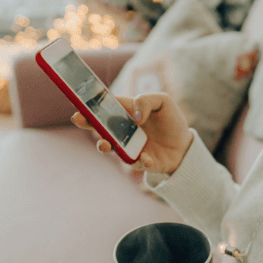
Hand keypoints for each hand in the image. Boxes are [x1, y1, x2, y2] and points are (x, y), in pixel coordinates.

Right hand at [71, 93, 193, 174]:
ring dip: (104, 145)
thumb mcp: (163, 101)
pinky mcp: (138, 161)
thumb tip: (135, 117)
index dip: (90, 105)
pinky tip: (147, 158)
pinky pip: (134, 162)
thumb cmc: (171, 120)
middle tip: (78, 119)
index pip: (104, 107)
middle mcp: (122, 130)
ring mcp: (128, 146)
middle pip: (99, 126)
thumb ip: (146, 101)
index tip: (80, 104)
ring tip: (105, 144)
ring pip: (109, 147)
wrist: (185, 145)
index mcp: (126, 111)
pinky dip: (140, 160)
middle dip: (87, 123)